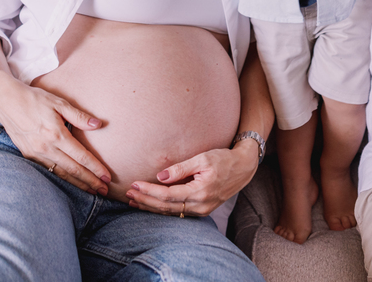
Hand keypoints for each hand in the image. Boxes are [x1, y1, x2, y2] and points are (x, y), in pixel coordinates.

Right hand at [0, 74, 111, 195]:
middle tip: (104, 190)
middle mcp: (46, 147)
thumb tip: (98, 124)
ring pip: (60, 173)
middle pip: (73, 169)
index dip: (95, 168)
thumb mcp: (59, 102)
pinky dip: (61, 178)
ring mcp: (35, 153)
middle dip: (90, 181)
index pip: (81, 156)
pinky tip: (70, 182)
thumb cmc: (34, 99)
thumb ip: (78, 116)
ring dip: (77, 183)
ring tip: (91, 190)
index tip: (107, 177)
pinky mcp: (28, 155)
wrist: (6, 101)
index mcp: (56, 134)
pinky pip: (48, 170)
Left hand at [126, 140, 261, 216]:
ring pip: (171, 212)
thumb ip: (181, 168)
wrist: (243, 168)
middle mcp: (201, 205)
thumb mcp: (203, 158)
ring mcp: (202, 210)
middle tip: (128, 193)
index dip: (149, 191)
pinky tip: (150, 204)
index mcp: (200, 192)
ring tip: (133, 200)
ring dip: (151, 206)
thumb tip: (160, 177)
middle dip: (146, 200)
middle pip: (166, 207)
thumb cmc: (223, 159)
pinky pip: (177, 212)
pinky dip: (162, 208)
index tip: (134, 185)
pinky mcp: (201, 210)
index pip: (168, 195)